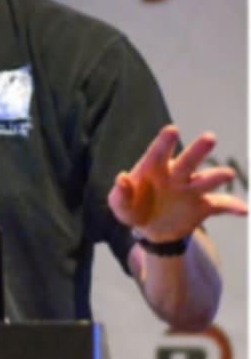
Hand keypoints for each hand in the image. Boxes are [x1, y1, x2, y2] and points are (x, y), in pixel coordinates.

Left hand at [108, 124, 246, 241]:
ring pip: (205, 180)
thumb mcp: (120, 206)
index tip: (173, 130)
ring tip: (227, 174)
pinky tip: (244, 210)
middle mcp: (176, 175)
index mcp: (154, 169)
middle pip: (188, 161)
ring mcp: (191, 189)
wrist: (151, 228)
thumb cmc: (133, 208)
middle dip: (198, 150)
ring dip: (216, 176)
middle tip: (210, 138)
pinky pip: (220, 205)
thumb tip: (122, 179)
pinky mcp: (203, 206)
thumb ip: (119, 195)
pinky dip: (233, 206)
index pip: (158, 153)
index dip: (164, 142)